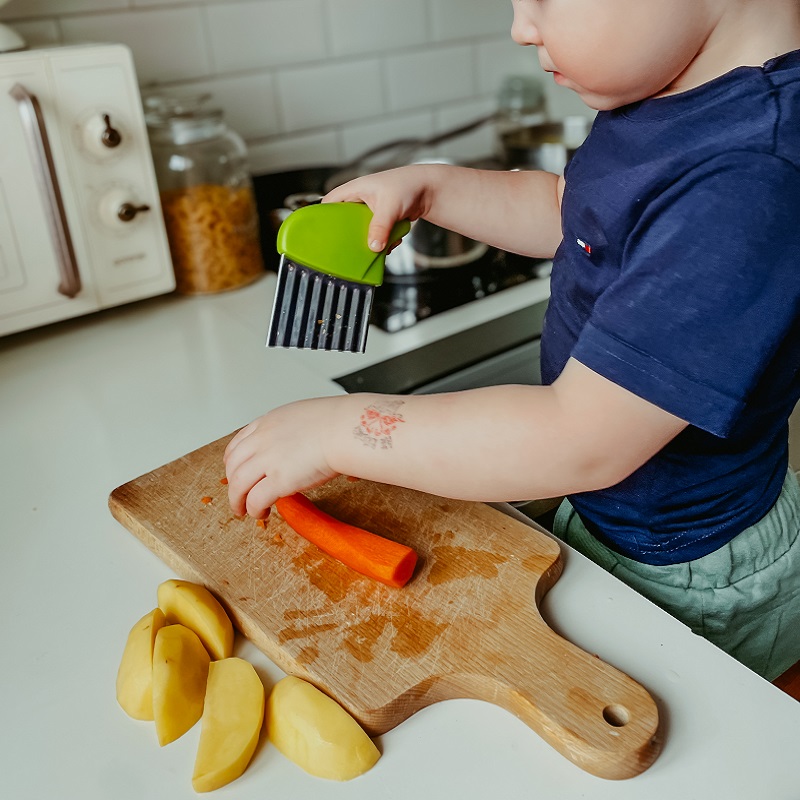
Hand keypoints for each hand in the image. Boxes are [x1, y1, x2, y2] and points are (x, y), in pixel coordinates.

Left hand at [223, 398, 339, 518]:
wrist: (346, 429)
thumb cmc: (339, 423)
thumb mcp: (306, 416)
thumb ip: (294, 430)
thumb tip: (301, 443)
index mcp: (269, 422)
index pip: (238, 444)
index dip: (233, 462)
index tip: (235, 472)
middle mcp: (262, 439)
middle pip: (233, 465)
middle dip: (232, 484)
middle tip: (237, 495)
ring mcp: (268, 459)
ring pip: (238, 484)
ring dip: (237, 501)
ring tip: (242, 511)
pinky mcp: (279, 480)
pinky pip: (255, 500)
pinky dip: (254, 509)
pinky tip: (261, 513)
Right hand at [323, 165, 435, 251]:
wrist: (429, 190)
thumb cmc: (408, 185)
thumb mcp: (390, 207)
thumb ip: (380, 227)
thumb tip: (373, 246)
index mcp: (355, 189)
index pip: (330, 202)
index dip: (323, 215)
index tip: (322, 232)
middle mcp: (361, 200)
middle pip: (344, 221)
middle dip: (350, 234)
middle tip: (352, 245)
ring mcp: (371, 211)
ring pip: (362, 230)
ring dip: (370, 240)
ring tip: (379, 244)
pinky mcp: (382, 220)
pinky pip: (376, 234)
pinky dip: (383, 240)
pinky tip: (392, 242)